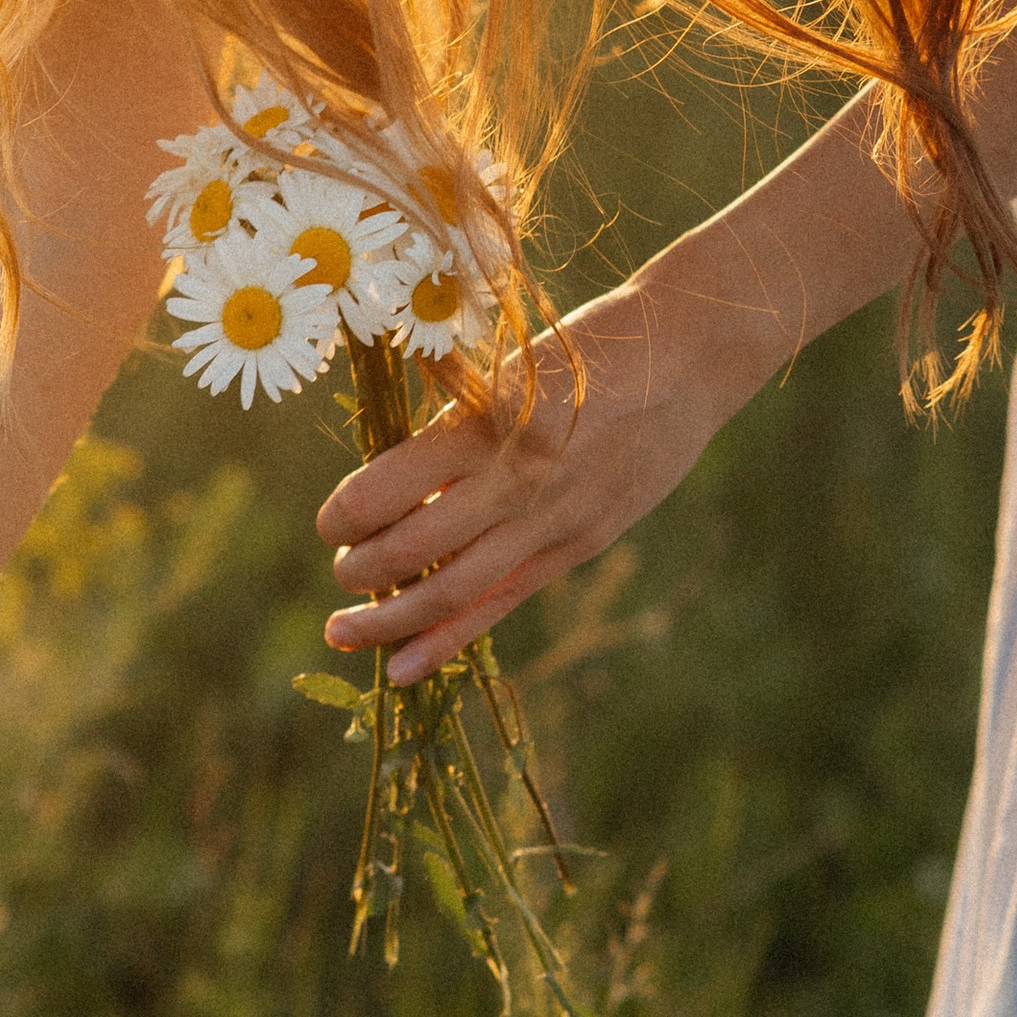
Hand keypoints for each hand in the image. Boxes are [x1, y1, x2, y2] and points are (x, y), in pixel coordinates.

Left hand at [317, 277, 767, 685]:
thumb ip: (453, 427)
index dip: (345, 514)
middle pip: (413, 547)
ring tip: (342, 632)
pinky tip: (404, 668)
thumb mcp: (508, 370)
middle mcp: (515, 478)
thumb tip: (387, 481)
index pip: (389, 486)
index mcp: (486, 420)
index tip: (330, 521)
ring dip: (389, 618)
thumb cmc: (584, 348)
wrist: (686, 359)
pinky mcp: (577, 545)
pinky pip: (501, 602)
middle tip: (338, 573)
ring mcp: (550, 520)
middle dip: (360, 570)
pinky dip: (448, 639)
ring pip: (452, 589)